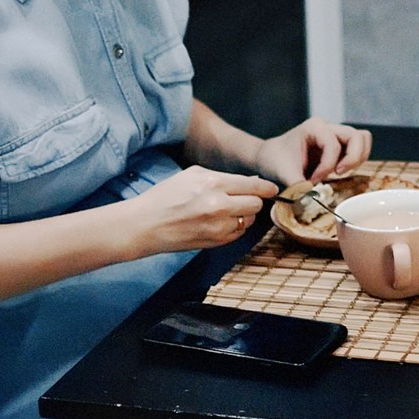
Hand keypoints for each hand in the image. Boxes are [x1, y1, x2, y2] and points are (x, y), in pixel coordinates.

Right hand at [127, 166, 276, 255]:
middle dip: (253, 202)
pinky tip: (217, 223)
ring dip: (242, 216)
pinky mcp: (214, 242)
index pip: (253, 186)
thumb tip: (250, 182)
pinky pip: (236, 234)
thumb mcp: (193, 175)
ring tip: (224, 211)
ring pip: (247, 221)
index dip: (266, 188)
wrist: (146, 224)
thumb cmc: (166, 196)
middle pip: (256, 205)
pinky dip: (232, 228)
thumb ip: (223, 178)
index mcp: (213, 183)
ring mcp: (217, 227)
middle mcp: (218, 205)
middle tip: (245, 200)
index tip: (272, 190)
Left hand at [258, 118, 372, 187]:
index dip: (327, 166)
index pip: (333, 145)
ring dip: (357, 158)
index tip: (313, 180)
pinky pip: (358, 147)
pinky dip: (354, 160)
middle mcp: (328, 126)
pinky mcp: (338, 144)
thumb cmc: (275, 159)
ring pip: (362, 139)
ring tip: (340, 172)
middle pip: (357, 136)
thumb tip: (311, 200)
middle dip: (352, 158)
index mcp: (314, 127)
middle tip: (338, 173)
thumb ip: (299, 186)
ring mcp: (335, 134)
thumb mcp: (284, 173)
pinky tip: (338, 171)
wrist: (269, 156)